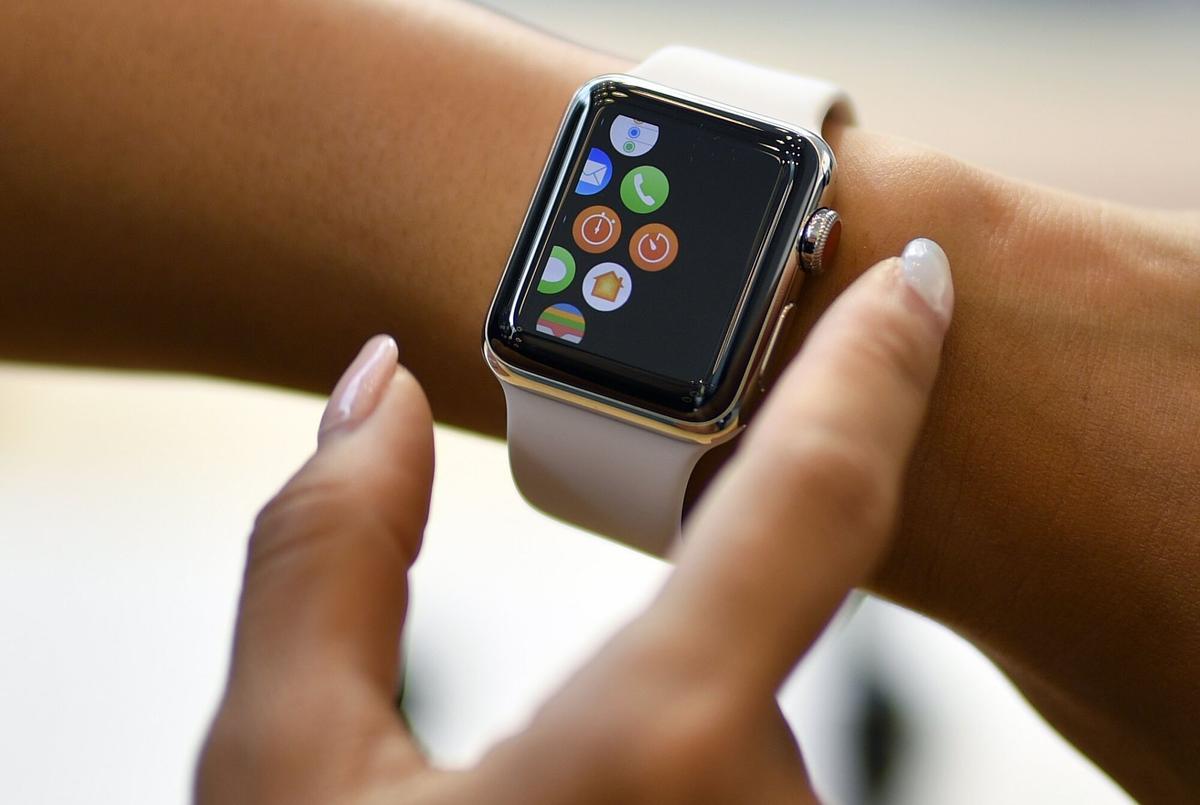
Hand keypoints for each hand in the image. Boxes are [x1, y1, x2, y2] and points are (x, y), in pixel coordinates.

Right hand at [196, 241, 952, 803]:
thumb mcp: (282, 784)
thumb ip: (323, 557)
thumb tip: (374, 393)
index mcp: (656, 759)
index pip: (809, 500)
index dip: (866, 367)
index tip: (910, 283)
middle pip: (747, 638)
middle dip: (684, 590)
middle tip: (601, 597)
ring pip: (743, 738)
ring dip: (660, 720)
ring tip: (554, 792)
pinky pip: (753, 801)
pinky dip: (687, 774)